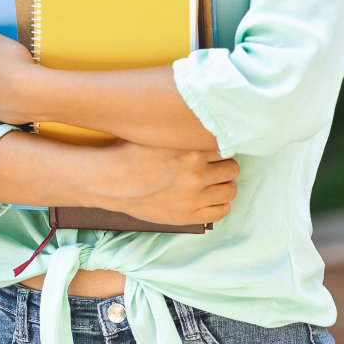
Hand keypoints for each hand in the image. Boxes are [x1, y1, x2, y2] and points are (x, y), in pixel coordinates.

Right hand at [92, 143, 239, 224]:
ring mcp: (193, 197)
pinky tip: (211, 197)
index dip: (221, 148)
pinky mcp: (187, 215)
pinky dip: (221, 203)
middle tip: (214, 166)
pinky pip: (221, 210)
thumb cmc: (132, 153)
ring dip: (224, 184)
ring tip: (213, 182)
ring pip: (230, 190)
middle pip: (232, 169)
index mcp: (191, 150)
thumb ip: (187, 134)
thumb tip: (209, 128)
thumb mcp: (160, 135)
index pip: (227, 147)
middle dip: (225, 166)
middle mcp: (196, 174)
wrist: (111, 181)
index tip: (215, 150)